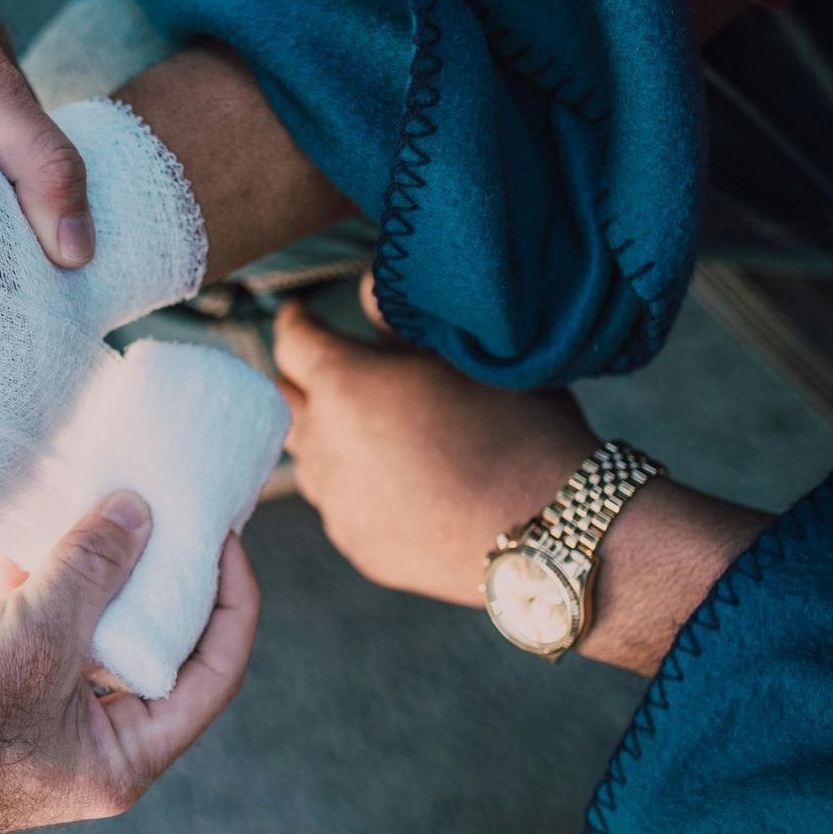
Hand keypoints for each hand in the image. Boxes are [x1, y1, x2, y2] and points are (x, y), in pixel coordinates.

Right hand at [0, 492, 259, 833]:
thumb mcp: (31, 638)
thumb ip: (91, 572)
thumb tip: (141, 513)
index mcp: (125, 756)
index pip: (215, 673)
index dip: (230, 601)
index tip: (223, 536)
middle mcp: (95, 741)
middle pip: (158, 644)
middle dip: (161, 573)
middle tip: (172, 508)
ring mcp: (46, 713)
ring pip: (96, 627)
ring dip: (97, 566)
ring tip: (110, 498)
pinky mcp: (1, 687)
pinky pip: (40, 623)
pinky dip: (41, 576)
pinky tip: (34, 522)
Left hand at [271, 279, 597, 605]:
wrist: (547, 531)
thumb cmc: (518, 430)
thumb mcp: (467, 355)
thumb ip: (401, 322)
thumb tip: (367, 292)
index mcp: (344, 384)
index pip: (291, 341)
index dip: (297, 322)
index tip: (301, 315)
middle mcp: (323, 443)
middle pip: (285, 400)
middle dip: (302, 379)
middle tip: (330, 367)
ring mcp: (334, 499)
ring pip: (307, 453)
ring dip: (325, 433)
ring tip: (367, 426)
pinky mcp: (353, 541)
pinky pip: (337, 501)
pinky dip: (352, 482)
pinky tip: (393, 479)